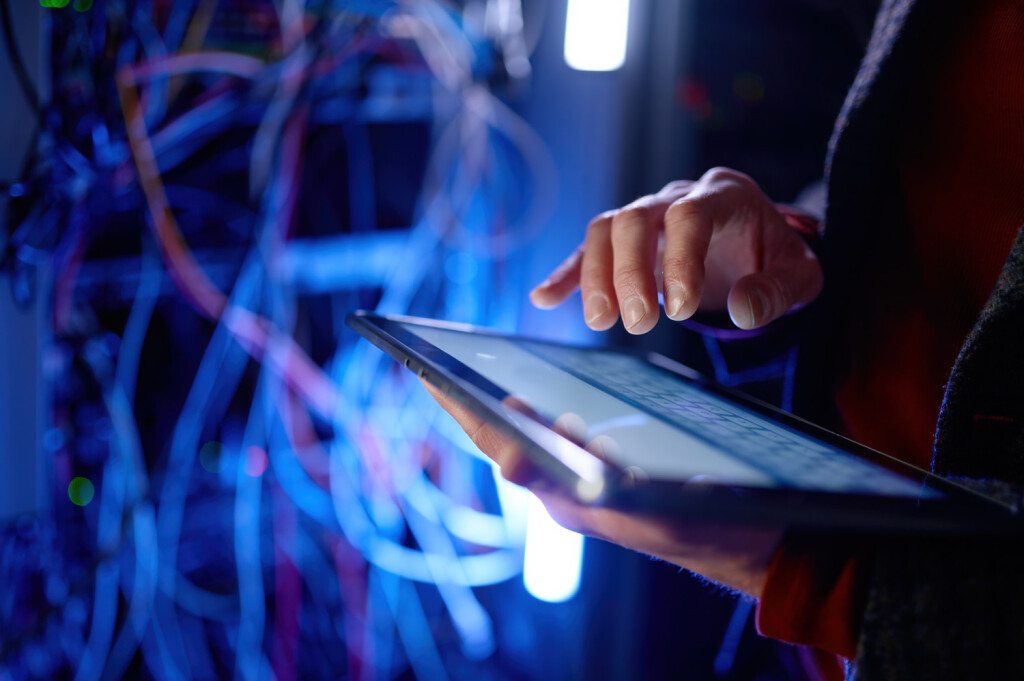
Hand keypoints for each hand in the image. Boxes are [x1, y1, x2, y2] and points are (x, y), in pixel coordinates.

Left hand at [422, 380, 783, 598]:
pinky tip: (544, 395)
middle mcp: (568, 489)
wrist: (748, 540)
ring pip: (531, 439)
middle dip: (468, 403)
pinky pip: (564, 439)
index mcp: (566, 496)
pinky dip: (544, 413)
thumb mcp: (642, 505)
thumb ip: (578, 489)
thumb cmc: (701, 525)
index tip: (422, 371)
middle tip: (433, 364)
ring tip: (473, 374)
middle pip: (505, 438)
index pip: (497, 444)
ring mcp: (587, 482)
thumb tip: (508, 465)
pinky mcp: (608, 474)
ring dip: (500, 407)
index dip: (459, 408)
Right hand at [530, 168, 822, 332]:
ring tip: (601, 323)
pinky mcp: (625, 239)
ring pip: (605, 228)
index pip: (689, 215)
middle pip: (635, 217)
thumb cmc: (776, 257)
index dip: (679, 259)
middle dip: (630, 271)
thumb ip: (776, 292)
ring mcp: (646, 214)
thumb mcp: (799, 277)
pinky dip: (567, 274)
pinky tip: (545, 298)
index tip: (679, 310)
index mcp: (723, 194)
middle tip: (638, 325)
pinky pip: (588, 248)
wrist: (759, 243)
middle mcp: (677, 195)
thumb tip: (743, 311)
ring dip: (596, 275)